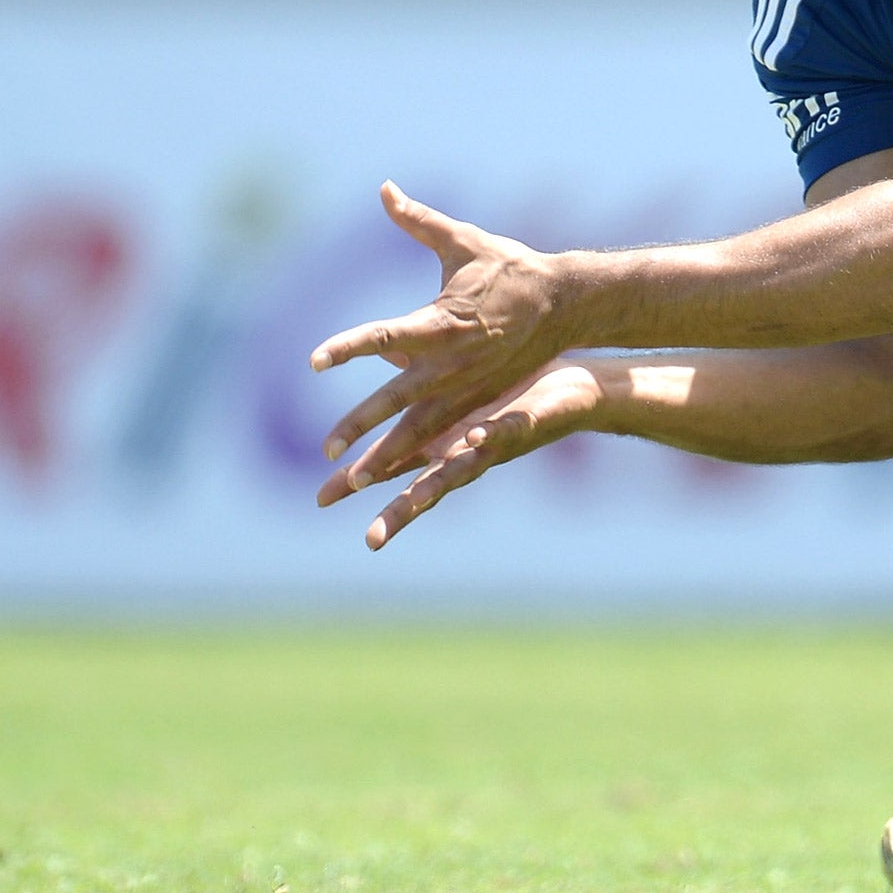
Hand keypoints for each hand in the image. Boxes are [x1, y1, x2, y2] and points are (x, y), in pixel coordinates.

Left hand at [311, 182, 571, 504]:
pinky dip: (418, 454)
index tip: (314, 361)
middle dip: (363, 424)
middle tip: (327, 450)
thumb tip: (385, 188)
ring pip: (421, 428)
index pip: (385, 336)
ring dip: (387, 455)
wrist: (567, 303)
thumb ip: (419, 220)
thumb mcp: (465, 241)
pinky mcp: (482, 397)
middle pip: (398, 399)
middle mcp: (453, 362)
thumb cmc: (512, 268)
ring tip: (353, 481)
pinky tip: (394, 474)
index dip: (349, 347)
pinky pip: (444, 431)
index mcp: (443, 323)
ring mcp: (470, 386)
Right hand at [344, 360, 606, 549]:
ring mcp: (494, 446)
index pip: (391, 469)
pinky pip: (507, 432)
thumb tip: (383, 354)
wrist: (571, 389)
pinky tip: (476, 437)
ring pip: (463, 473)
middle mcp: (464, 453)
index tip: (322, 500)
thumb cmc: (512, 392)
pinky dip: (492, 437)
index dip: (358, 482)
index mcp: (442, 442)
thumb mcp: (456, 382)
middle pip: (423, 489)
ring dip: (440, 488)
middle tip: (372, 538)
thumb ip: (419, 373)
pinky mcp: (524, 425)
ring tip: (415, 503)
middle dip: (398, 512)